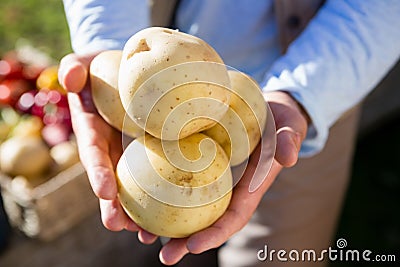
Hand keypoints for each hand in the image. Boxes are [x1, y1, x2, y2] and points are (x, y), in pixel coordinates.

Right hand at [58, 53, 157, 242]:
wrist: (128, 76)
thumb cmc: (105, 68)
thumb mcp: (87, 63)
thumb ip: (74, 68)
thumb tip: (71, 77)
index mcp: (93, 132)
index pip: (93, 154)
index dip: (97, 172)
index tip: (104, 191)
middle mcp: (109, 150)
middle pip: (111, 182)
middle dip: (112, 206)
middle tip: (120, 225)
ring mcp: (129, 156)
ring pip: (133, 189)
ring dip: (138, 213)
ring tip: (148, 234)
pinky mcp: (151, 155)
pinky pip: (158, 178)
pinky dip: (164, 198)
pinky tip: (176, 216)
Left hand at [158, 91, 308, 264]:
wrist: (266, 109)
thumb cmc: (278, 120)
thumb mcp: (288, 127)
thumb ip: (289, 140)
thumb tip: (289, 158)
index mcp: (249, 187)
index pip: (233, 216)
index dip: (216, 233)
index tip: (194, 246)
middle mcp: (227, 188)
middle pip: (206, 219)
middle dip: (186, 241)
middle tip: (165, 256)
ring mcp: (211, 177)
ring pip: (187, 204)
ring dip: (165, 222)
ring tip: (141, 234)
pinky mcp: (197, 160)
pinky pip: (177, 177)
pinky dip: (160, 190)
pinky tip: (138, 194)